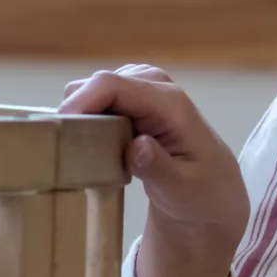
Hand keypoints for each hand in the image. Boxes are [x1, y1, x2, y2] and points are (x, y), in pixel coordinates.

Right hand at [59, 65, 246, 276]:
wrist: (215, 194)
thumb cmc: (202, 194)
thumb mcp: (182, 190)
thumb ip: (158, 168)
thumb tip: (136, 145)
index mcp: (171, 105)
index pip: (114, 86)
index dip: (82, 101)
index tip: (60, 129)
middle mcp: (159, 88)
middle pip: (102, 82)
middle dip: (78, 108)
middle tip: (67, 148)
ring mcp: (149, 91)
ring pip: (99, 87)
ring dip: (85, 112)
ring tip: (81, 147)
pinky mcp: (139, 100)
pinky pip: (104, 97)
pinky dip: (92, 114)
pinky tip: (93, 142)